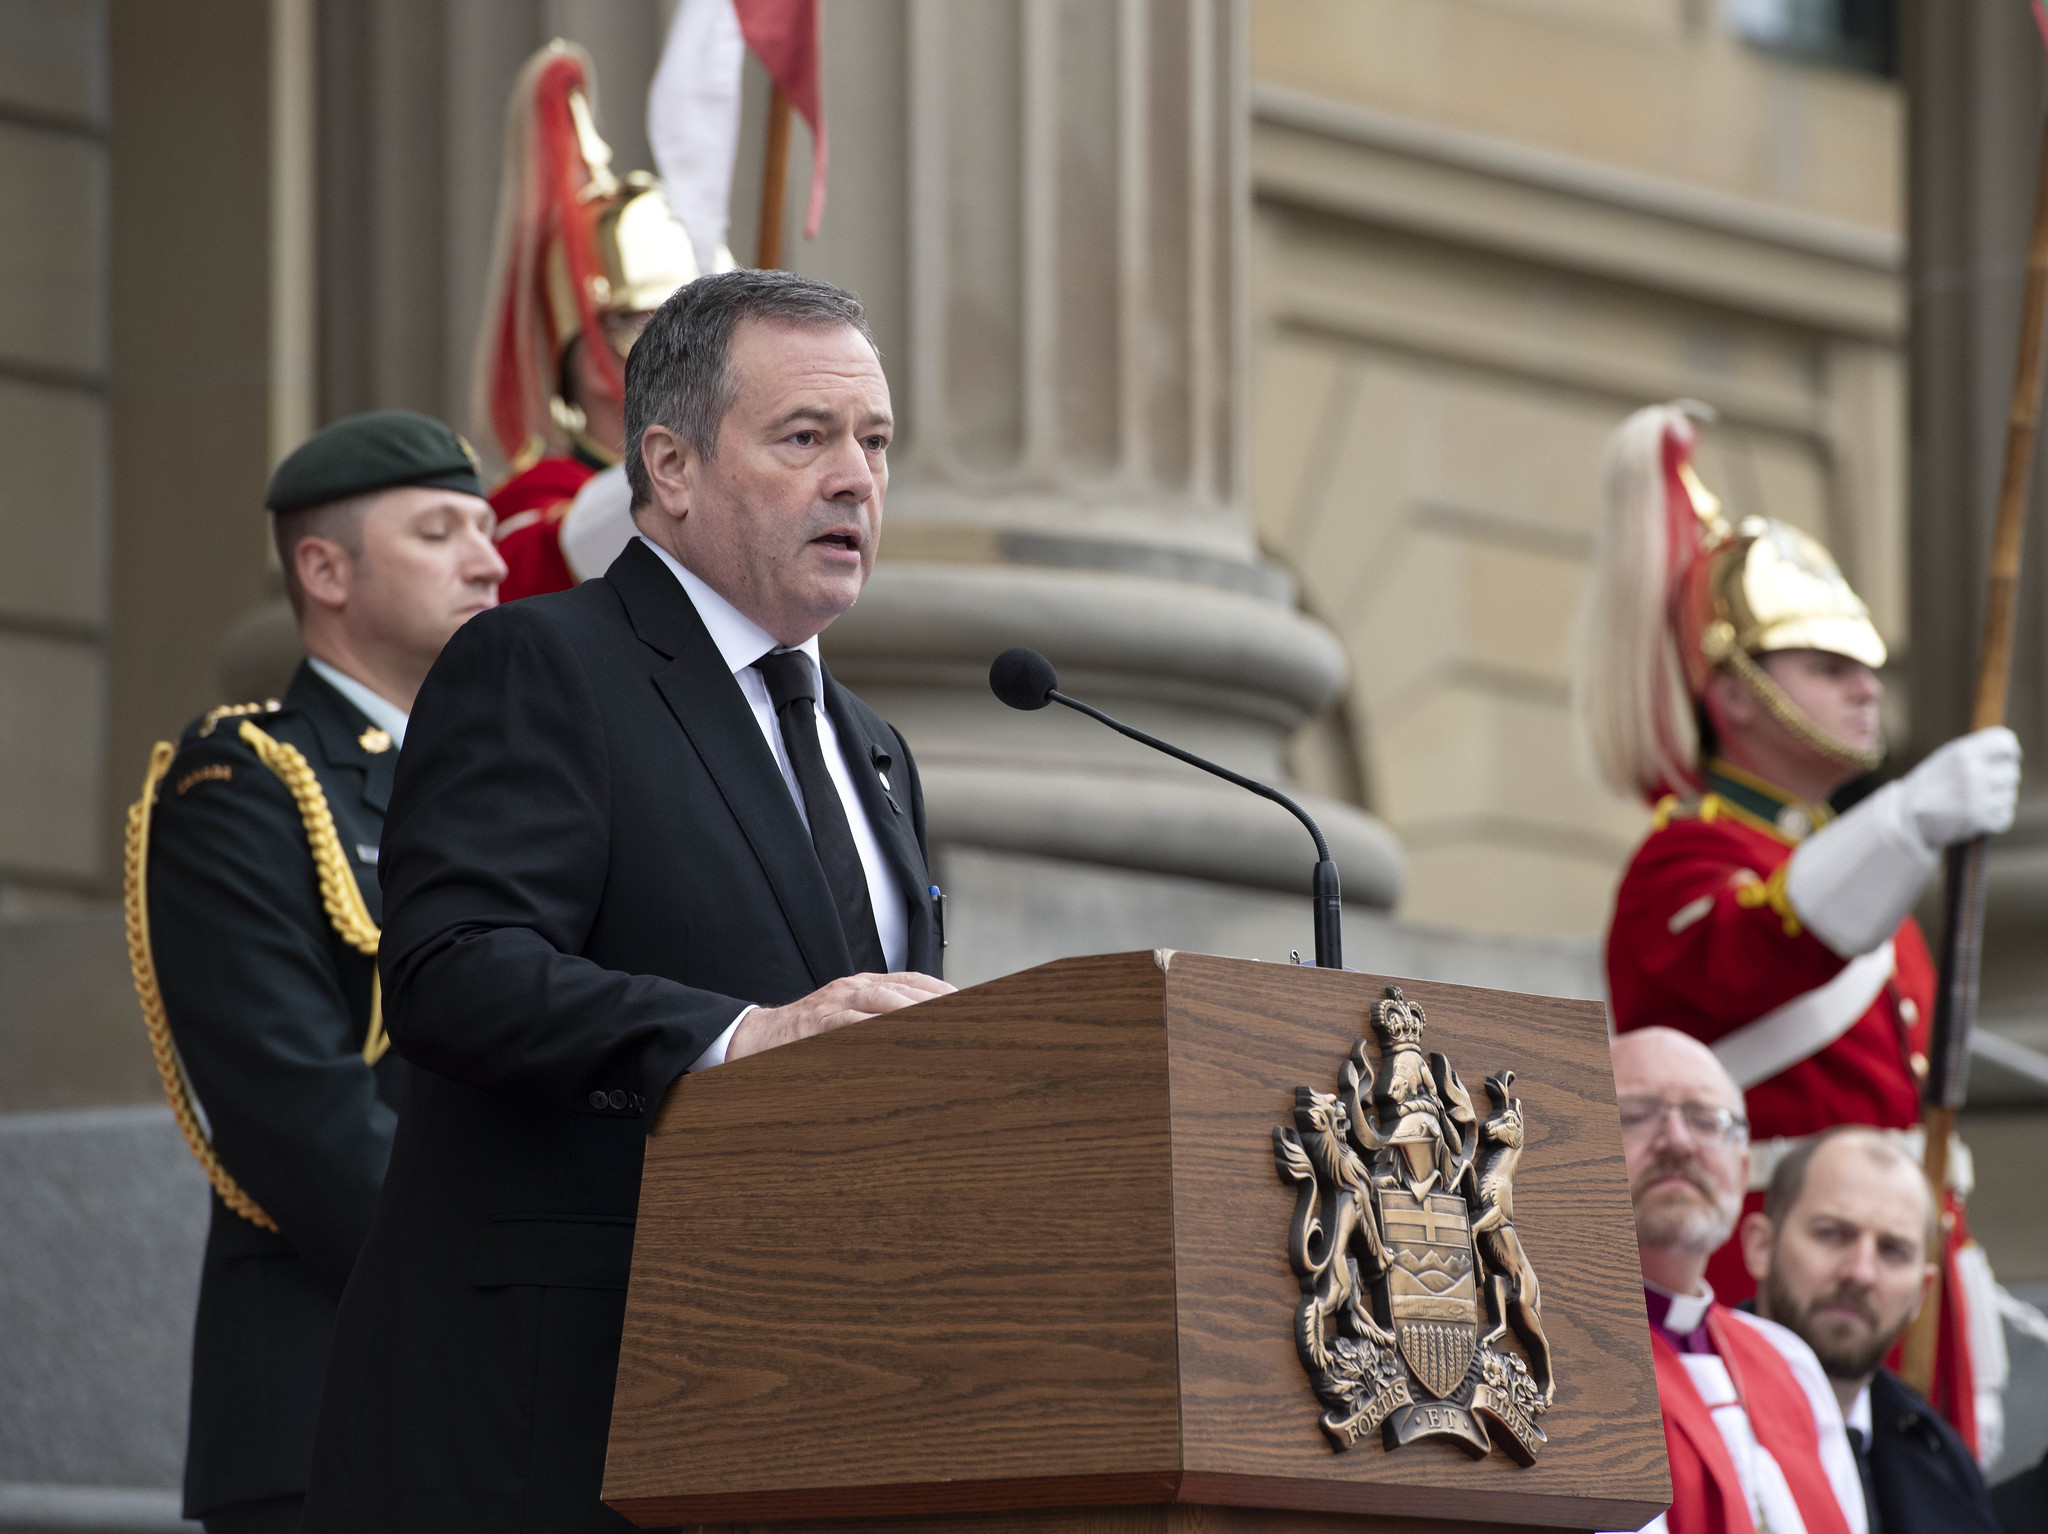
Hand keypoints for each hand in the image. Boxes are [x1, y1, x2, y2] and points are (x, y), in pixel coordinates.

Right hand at [727, 971, 955, 1061]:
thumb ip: (877, 1020)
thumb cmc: (806, 1034)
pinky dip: (879, 1030)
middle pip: (903, 989)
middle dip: (936, 1001)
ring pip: (883, 1001)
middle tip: (963, 1016)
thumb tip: (917, 1032)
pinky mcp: (820, 1024)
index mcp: (861, 985)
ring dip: (915, 1012)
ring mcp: (835, 1004)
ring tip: (942, 1024)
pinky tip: (900, 1038)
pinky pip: (854, 1025)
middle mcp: (852, 988)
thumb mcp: (846, 1019)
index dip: (939, 989)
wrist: (756, 1037)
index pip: (910, 980)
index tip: (965, 1000)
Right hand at [1902, 726, 2020, 846]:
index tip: (2006, 758)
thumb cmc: (1931, 783)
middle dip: (2002, 779)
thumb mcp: (1948, 758)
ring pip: (2009, 796)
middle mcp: (1972, 772)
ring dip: (1997, 800)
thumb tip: (2011, 752)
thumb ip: (1978, 751)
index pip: (2005, 742)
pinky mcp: (1978, 819)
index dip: (2009, 751)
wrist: (1906, 815)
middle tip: (1984, 785)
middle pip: (2012, 772)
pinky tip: (1979, 815)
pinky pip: (2005, 817)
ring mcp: (1977, 797)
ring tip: (1976, 801)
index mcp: (1963, 752)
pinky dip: (1995, 818)